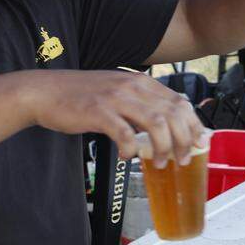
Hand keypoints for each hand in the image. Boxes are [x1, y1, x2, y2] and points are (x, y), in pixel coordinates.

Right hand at [19, 70, 206, 166]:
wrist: (45, 91)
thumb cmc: (82, 96)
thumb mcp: (118, 92)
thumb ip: (141, 104)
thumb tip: (166, 125)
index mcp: (140, 82)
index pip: (179, 102)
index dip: (194, 124)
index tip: (199, 142)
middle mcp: (132, 87)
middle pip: (173, 113)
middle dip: (183, 139)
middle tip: (182, 158)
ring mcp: (116, 98)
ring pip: (156, 123)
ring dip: (163, 147)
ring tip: (159, 162)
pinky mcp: (98, 112)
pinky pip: (125, 134)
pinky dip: (130, 149)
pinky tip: (125, 156)